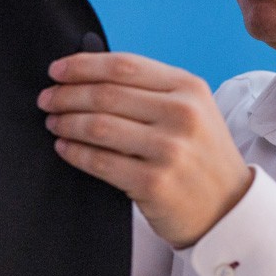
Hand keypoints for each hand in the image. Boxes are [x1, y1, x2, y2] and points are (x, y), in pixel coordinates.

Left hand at [38, 52, 252, 247]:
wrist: (229, 210)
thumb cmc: (200, 157)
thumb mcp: (192, 111)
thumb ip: (151, 90)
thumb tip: (88, 73)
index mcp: (189, 88)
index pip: (124, 66)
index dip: (83, 65)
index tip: (56, 70)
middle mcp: (182, 114)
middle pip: (106, 93)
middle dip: (67, 94)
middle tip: (46, 99)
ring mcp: (170, 150)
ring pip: (98, 126)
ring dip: (66, 121)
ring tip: (53, 122)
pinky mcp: (154, 183)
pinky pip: (100, 162)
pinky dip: (74, 152)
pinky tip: (64, 147)